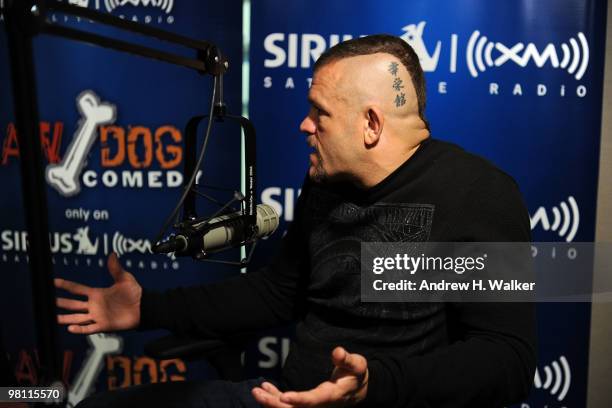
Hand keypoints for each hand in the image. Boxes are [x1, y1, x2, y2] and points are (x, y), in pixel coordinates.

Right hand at [55, 253, 141, 333]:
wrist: (144, 307)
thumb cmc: (134, 292)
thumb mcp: (124, 278)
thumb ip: (116, 269)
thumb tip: (112, 254)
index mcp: (97, 293)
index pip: (77, 289)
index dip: (66, 286)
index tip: (53, 282)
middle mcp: (94, 305)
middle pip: (73, 304)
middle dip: (61, 302)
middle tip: (47, 301)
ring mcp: (98, 315)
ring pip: (77, 318)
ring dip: (66, 318)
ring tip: (52, 317)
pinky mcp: (104, 325)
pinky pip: (89, 328)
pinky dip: (80, 329)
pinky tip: (70, 328)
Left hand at [252, 347, 367, 407]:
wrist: (357, 390)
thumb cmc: (355, 374)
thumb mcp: (357, 364)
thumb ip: (346, 359)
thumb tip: (337, 351)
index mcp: (332, 396)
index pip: (314, 400)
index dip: (299, 400)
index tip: (284, 396)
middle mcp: (320, 405)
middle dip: (275, 403)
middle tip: (257, 393)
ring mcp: (312, 406)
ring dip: (271, 402)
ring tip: (256, 391)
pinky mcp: (307, 404)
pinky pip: (289, 405)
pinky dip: (275, 398)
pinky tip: (265, 388)